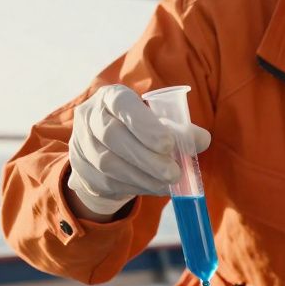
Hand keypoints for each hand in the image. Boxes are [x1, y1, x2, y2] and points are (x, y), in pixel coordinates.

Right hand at [66, 84, 210, 215]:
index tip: (168, 143)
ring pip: (109, 163)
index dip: (143, 124)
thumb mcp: (159, 125)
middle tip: (174, 172)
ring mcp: (82, 144)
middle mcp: (90, 117)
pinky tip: (156, 188)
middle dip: (146, 157)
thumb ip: (181, 130)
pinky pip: (108, 182)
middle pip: (112, 135)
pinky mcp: (82, 171)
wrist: (106, 153)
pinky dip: (136, 187)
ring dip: (144, 176)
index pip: (120, 103)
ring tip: (170, 183)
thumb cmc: (139, 132)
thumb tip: (202, 140)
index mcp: (110, 97)